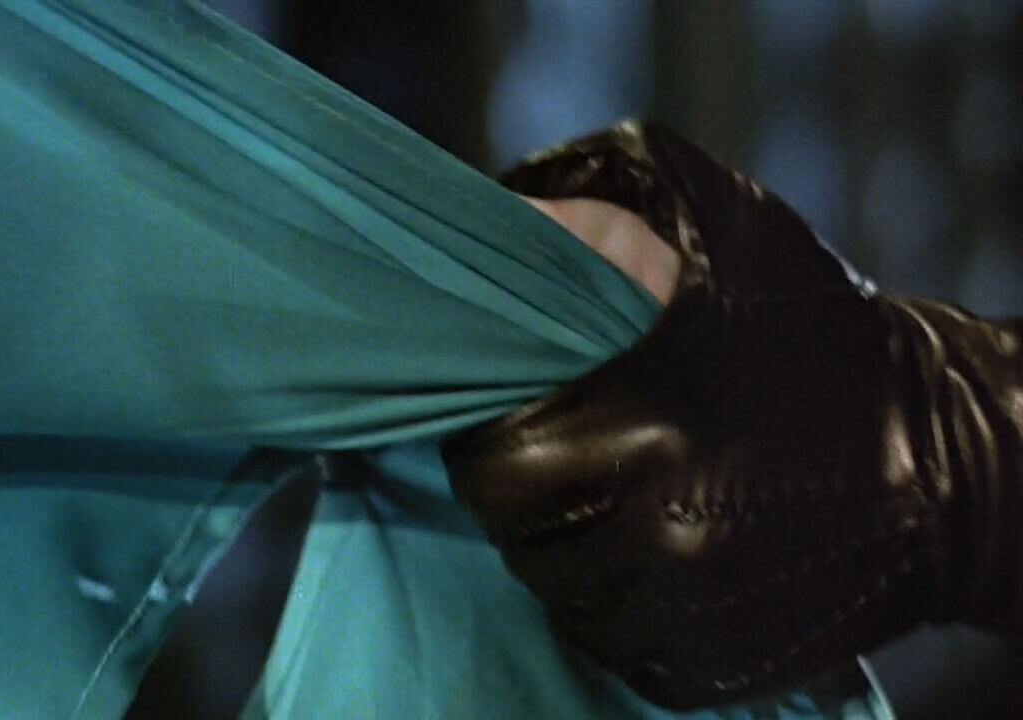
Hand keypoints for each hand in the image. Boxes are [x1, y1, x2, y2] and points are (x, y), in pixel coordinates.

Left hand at [442, 122, 1022, 708]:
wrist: (938, 458)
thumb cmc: (815, 331)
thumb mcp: (719, 232)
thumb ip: (599, 211)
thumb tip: (506, 218)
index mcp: (646, 430)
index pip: (496, 468)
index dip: (492, 442)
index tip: (513, 418)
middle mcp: (662, 535)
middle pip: (522, 536)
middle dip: (526, 496)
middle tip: (561, 458)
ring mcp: (689, 611)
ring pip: (562, 595)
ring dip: (569, 550)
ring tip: (610, 500)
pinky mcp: (713, 662)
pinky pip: (615, 644)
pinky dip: (615, 603)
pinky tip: (647, 551)